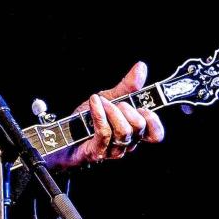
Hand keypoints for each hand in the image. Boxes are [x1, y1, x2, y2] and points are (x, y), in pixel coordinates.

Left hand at [46, 61, 164, 172]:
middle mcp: (126, 143)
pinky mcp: (97, 152)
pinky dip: (99, 114)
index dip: (153, 120)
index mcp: (133, 132)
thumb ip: (127, 87)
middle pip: (139, 127)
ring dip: (111, 111)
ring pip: (123, 131)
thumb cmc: (86, 119)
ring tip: (100, 101)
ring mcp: (112, 150)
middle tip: (114, 102)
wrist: (62, 134)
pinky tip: (94, 103)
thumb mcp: (108, 98)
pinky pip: (104, 133)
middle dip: (126, 109)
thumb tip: (141, 67)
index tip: (142, 106)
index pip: (156, 134)